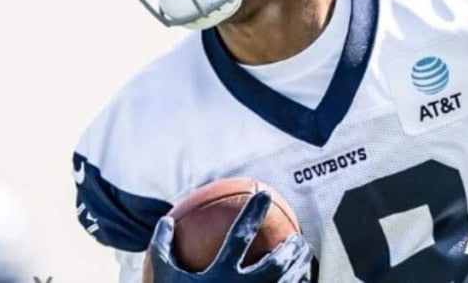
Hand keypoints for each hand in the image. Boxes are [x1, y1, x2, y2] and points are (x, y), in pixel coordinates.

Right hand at [147, 191, 312, 282]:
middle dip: (290, 248)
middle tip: (298, 236)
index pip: (240, 237)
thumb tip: (165, 219)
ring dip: (299, 267)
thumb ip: (162, 249)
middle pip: (275, 265)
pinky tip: (301, 281)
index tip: (263, 193)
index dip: (252, 213)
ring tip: (305, 255)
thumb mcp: (162, 278)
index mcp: (219, 276)